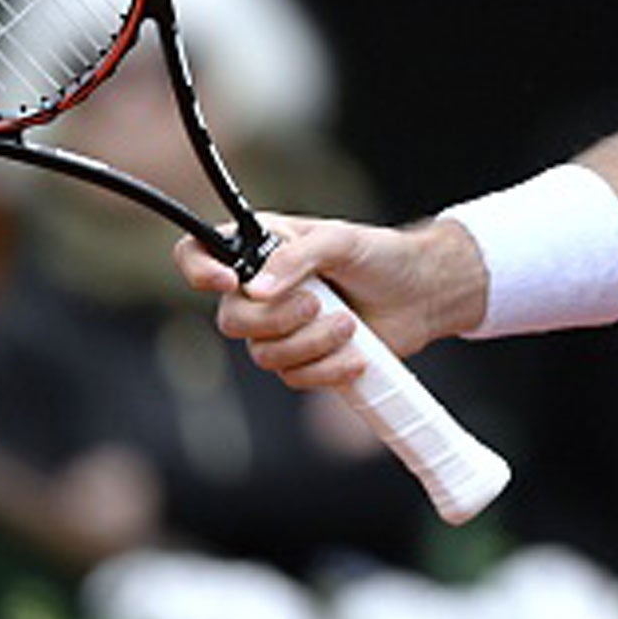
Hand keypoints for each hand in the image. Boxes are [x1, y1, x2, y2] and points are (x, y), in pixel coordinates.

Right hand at [172, 213, 486, 389]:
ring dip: (311, 344)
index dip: (198, 269)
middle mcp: (260, 289)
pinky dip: (327, 368)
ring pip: (264, 355)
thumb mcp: (341, 241)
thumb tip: (257, 289)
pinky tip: (355, 352)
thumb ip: (298, 257)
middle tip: (317, 303)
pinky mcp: (303, 360)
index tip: (228, 282)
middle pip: (231, 320)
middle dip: (277, 320)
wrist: (420, 295)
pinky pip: (294, 377)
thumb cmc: (380, 255)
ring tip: (348, 323)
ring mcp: (279, 328)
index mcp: (261, 248)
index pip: (197, 252)